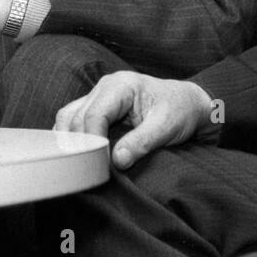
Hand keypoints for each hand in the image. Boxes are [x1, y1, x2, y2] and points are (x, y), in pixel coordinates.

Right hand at [53, 71, 214, 169]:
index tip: (98, 165)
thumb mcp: (166, 126)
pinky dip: (71, 137)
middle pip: (76, 117)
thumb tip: (117, 161)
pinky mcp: (98, 106)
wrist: (188, 104)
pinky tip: (77, 155)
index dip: (92, 141)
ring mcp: (99, 96)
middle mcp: (104, 87)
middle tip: (87, 171)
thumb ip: (141, 142)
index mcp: (120, 86)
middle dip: (79, 145)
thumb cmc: (180, 110)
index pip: (94, 114)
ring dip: (70, 141)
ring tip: (78, 165)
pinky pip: (74, 120)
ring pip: (68, 117)